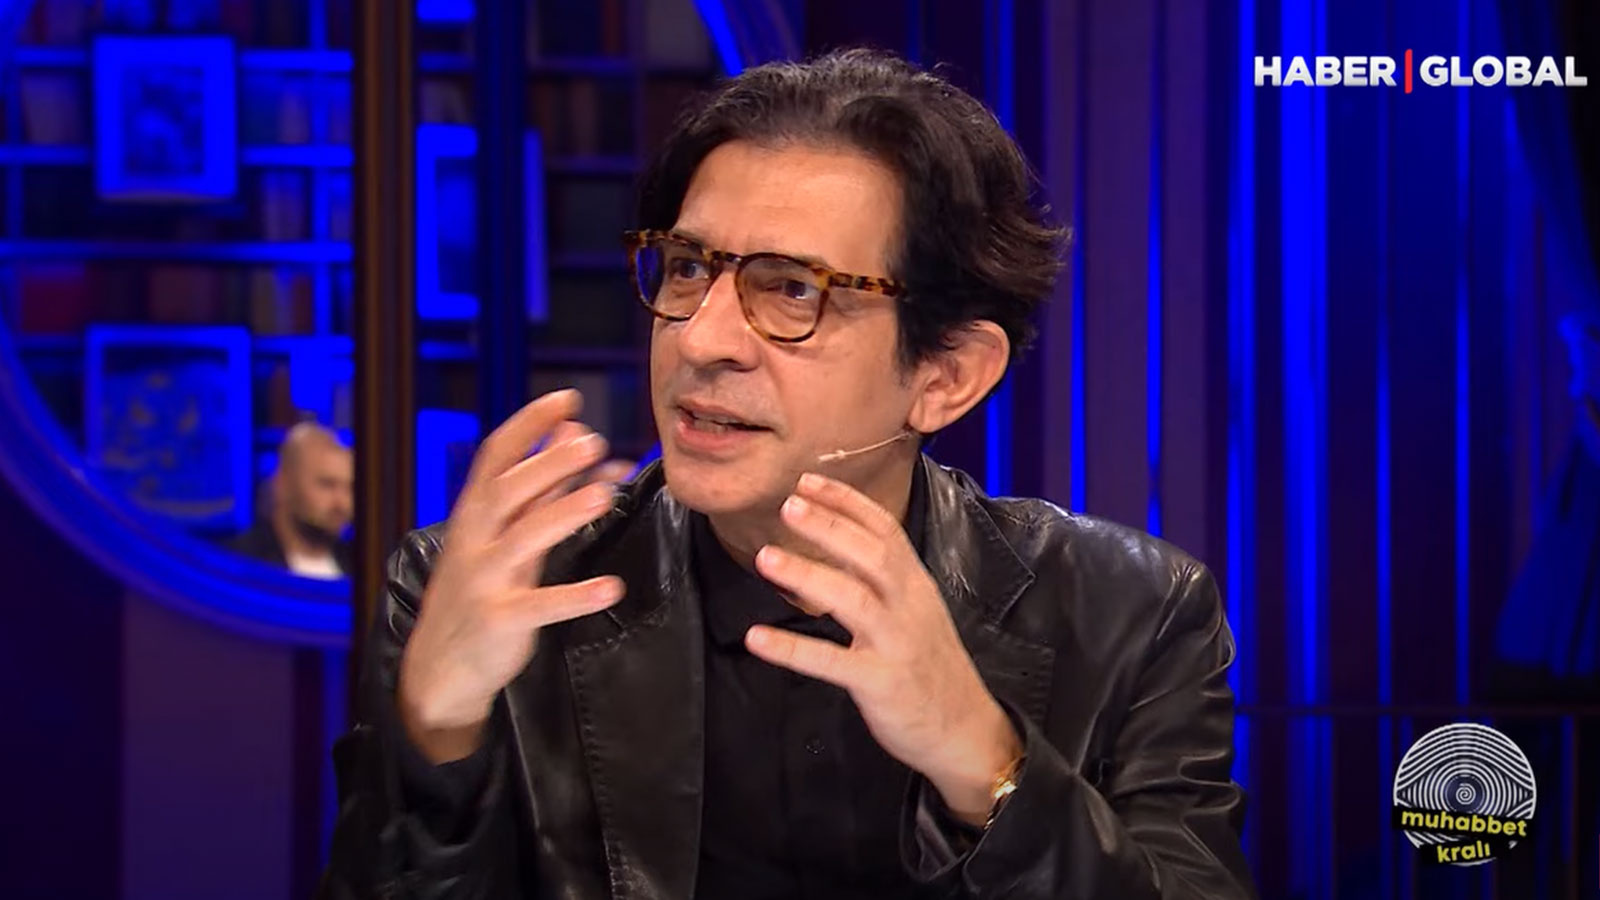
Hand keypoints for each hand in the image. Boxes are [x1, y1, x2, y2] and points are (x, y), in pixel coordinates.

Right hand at [398, 389, 626, 762]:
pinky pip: (539, 605)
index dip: (530, 424)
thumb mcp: (506, 534)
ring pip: (523, 539)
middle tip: (592, 441)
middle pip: (507, 491)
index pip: (497, 456)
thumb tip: (577, 435)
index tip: (568, 398)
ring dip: (564, 514)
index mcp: (474, 513)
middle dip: (548, 463)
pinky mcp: (499, 621)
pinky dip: (575, 597)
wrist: (440, 667)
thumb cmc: (481, 589)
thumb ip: (541, 488)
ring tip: (604, 494)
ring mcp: (484, 580)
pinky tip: (612, 588)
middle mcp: (474, 540)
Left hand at [745, 472, 1022, 823]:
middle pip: (871, 555)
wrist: (965, 729)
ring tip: (765, 558)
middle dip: (829, 526)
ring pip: (853, 599)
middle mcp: (909, 606)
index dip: (847, 503)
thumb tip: (837, 544)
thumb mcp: (916, 613)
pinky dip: (793, 648)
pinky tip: (757, 638)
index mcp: (915, 585)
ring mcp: (896, 643)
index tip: (807, 481)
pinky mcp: (881, 682)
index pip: (884, 530)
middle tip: (788, 504)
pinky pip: (832, 662)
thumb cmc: (930, 667)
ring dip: (807, 574)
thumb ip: (882, 580)